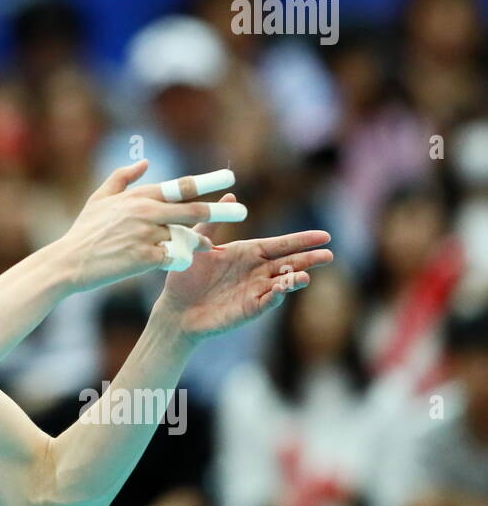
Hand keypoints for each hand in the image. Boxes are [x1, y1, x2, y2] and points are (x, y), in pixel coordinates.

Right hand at [55, 160, 242, 292]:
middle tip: (243, 211)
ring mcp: (145, 235)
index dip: (207, 180)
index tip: (230, 176)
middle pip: (192, 209)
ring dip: (199, 241)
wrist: (69, 261)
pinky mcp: (145, 258)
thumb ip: (122, 178)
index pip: (180, 186)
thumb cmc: (84, 231)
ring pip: (186, 236)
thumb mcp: (99, 198)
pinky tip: (184, 262)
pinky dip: (182, 259)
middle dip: (220, 210)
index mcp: (138, 196)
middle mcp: (145, 212)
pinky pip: (175, 258)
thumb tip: (145, 161)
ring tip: (208, 245)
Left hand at [155, 193, 333, 340]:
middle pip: (288, 263)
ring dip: (294, 279)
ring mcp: (255, 290)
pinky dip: (276, 295)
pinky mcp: (250, 308)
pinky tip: (283, 289)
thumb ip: (213, 222)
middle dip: (308, 259)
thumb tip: (231, 196)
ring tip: (305, 276)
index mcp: (247, 253)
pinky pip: (267, 301)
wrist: (176, 308)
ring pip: (282, 283)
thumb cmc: (185, 276)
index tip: (324, 236)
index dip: (301, 240)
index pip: (280, 244)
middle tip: (329, 254)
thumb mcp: (198, 245)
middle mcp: (256, 271)